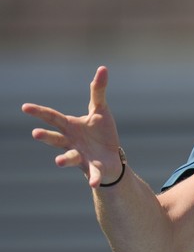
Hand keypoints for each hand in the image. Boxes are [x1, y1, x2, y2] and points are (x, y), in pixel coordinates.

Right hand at [21, 66, 122, 187]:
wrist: (110, 157)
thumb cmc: (100, 132)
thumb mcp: (100, 110)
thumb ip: (97, 91)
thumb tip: (103, 68)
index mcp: (70, 126)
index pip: (52, 118)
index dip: (39, 112)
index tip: (25, 107)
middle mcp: (71, 142)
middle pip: (56, 139)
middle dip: (46, 137)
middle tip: (36, 134)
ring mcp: (81, 156)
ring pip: (69, 158)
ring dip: (64, 160)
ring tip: (59, 162)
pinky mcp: (93, 168)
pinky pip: (92, 174)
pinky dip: (93, 178)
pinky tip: (93, 183)